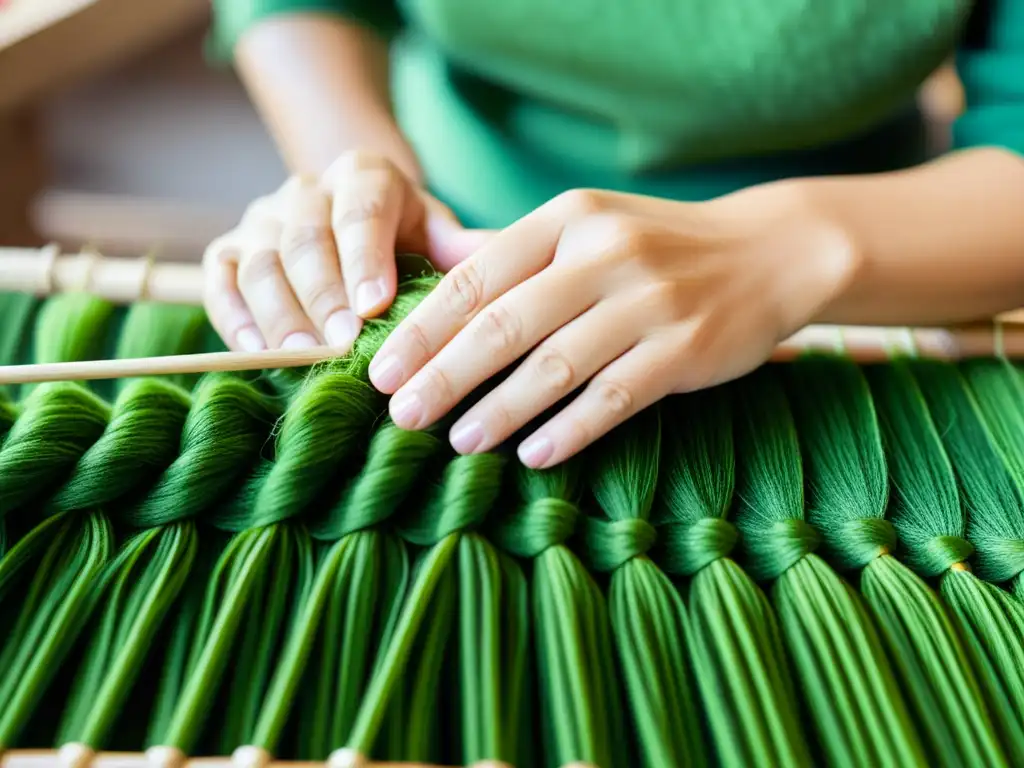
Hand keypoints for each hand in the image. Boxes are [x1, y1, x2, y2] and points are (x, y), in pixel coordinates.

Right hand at [203, 151, 478, 351]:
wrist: (354, 212)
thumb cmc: (406, 236)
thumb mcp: (437, 233)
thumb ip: (462, 250)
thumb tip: (503, 266)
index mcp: (364, 176)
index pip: (361, 210)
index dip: (365, 258)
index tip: (375, 307)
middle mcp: (306, 191)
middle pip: (305, 238)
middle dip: (322, 293)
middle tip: (340, 342)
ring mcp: (262, 221)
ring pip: (258, 261)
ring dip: (278, 311)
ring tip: (299, 355)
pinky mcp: (229, 251)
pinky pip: (219, 280)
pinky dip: (232, 316)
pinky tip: (256, 350)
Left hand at [368, 186, 858, 467]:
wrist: (768, 252)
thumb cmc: (656, 246)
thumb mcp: (586, 227)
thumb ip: (513, 252)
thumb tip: (430, 273)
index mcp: (568, 218)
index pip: (476, 277)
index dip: (422, 329)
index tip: (380, 370)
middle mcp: (605, 252)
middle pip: (505, 324)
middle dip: (444, 375)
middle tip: (401, 415)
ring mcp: (649, 301)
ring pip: (555, 366)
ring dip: (500, 411)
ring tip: (458, 443)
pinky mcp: (685, 349)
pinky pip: (614, 397)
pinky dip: (570, 430)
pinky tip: (534, 456)